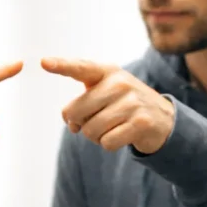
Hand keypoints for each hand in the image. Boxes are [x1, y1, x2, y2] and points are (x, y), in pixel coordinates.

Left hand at [41, 57, 174, 153]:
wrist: (163, 118)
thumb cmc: (123, 104)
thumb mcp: (106, 92)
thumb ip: (82, 103)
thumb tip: (72, 124)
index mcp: (107, 72)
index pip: (80, 67)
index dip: (61, 65)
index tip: (43, 62)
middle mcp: (120, 83)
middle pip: (76, 112)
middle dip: (79, 123)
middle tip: (94, 120)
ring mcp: (132, 102)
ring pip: (90, 131)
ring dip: (95, 136)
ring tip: (111, 127)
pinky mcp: (141, 123)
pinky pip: (106, 143)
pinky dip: (109, 144)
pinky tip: (122, 135)